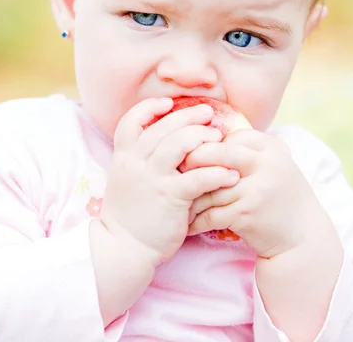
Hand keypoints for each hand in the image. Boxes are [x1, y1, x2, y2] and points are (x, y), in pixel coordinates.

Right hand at [99, 98, 239, 266]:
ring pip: (179, 144)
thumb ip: (142, 160)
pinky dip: (216, 173)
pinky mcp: (170, 198)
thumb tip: (168, 140)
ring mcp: (153, 179)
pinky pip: (197, 178)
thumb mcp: (126, 180)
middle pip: (163, 127)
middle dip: (188, 115)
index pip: (131, 120)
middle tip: (208, 112)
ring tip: (219, 138)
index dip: (149, 107)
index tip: (168, 103)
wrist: (122, 249)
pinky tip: (230, 174)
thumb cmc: (130, 214)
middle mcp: (136, 163)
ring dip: (202, 136)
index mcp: (124, 157)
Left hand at [184, 129, 334, 257]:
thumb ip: (247, 149)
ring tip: (173, 197)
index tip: (190, 153)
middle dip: (192, 162)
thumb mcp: (272, 164)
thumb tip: (208, 134)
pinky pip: (211, 213)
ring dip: (189, 195)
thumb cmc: (280, 196)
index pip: (230, 136)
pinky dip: (196, 219)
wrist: (303, 238)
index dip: (207, 144)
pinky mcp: (247, 214)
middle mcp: (266, 164)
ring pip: (209, 186)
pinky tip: (186, 222)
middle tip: (174, 170)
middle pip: (217, 154)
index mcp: (271, 147)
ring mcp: (256, 189)